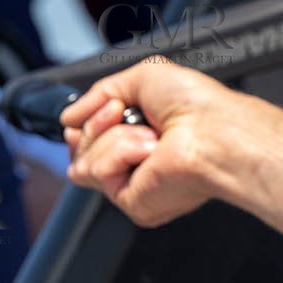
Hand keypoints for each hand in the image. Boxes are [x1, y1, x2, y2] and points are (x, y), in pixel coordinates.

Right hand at [61, 58, 234, 227]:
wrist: (214, 129)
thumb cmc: (197, 104)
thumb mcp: (143, 78)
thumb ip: (99, 93)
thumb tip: (67, 116)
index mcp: (143, 139)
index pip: (90, 144)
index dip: (83, 130)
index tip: (86, 117)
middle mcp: (138, 166)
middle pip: (78, 153)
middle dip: (96, 124)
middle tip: (124, 112)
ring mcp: (135, 186)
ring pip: (82, 163)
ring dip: (112, 137)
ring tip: (150, 135)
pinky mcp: (134, 203)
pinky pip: (98, 173)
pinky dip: (120, 152)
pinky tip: (150, 151)